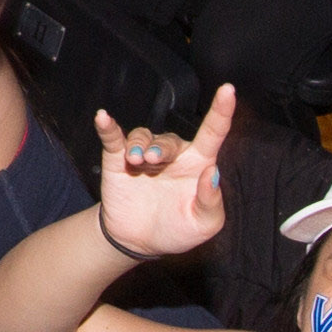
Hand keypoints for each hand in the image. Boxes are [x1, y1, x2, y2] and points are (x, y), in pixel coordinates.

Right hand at [92, 80, 231, 261]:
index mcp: (197, 165)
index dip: (221, 111)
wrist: (138, 242)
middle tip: (153, 161)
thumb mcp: (203, 224)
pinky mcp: (118, 161)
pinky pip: (114, 138)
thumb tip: (213, 173)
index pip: (213, 133)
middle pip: (170, 139)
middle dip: (161, 148)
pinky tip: (103, 118)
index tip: (228, 90)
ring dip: (139, 145)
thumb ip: (211, 202)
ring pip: (144, 136)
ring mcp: (144, 156)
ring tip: (136, 160)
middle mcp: (172, 156)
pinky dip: (108, 127)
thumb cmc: (177, 229)